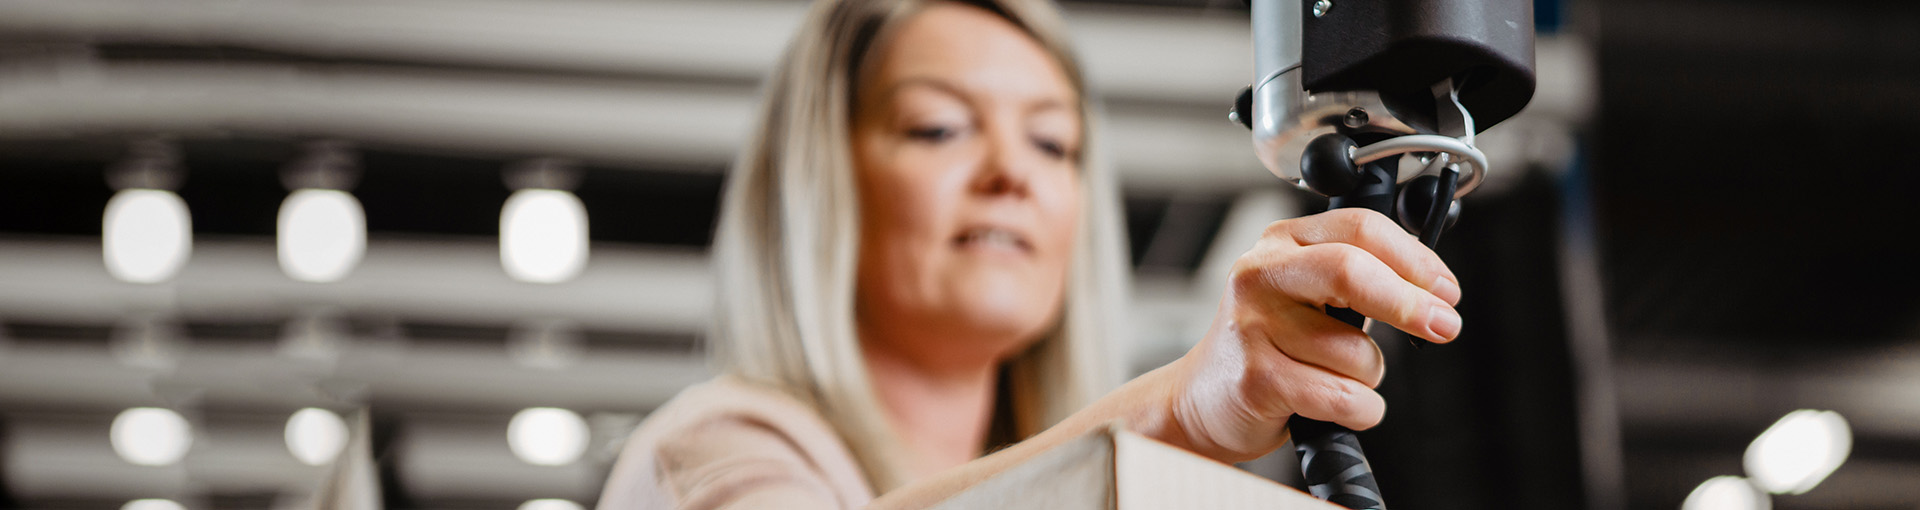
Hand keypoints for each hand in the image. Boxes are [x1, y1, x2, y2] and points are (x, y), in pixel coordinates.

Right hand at [1160, 208, 1461, 461]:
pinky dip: (1358, 410)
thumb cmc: (1268, 345)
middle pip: (1351, 271)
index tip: (1446, 290)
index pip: (1360, 229)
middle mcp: (1260, 275)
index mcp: (1282, 243)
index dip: (1415, 259)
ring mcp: (1252, 327)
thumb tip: (1434, 289)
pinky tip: (1338, 405)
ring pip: (1355, 352)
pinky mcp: (1255, 378)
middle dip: (1409, 303)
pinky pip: (1341, 397)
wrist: (1202, 399)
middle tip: (1444, 326)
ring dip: (1369, 376)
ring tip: (1338, 377)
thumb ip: (1360, 276)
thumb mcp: (1308, 293)